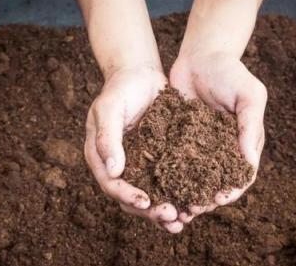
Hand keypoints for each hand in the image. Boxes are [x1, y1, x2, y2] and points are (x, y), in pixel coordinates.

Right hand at [84, 66, 183, 232]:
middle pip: (131, 197)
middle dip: (150, 210)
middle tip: (171, 216)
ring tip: (182, 221)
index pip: (112, 185)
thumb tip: (113, 171)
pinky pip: (167, 182)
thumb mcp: (110, 108)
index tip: (146, 202)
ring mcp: (140, 165)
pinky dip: (178, 195)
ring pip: (151, 195)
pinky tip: (193, 204)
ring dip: (165, 211)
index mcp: (102, 157)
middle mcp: (120, 166)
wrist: (140, 74)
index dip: (128, 196)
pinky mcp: (159, 160)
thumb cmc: (121, 89)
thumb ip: (107, 138)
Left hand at [169, 52, 266, 222]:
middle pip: (217, 183)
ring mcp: (200, 147)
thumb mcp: (249, 95)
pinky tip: (159, 187)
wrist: (200, 56)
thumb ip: (250, 126)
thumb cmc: (230, 73)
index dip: (233, 190)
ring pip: (194, 178)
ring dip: (187, 194)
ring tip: (175, 207)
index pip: (241, 175)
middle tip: (192, 210)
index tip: (220, 199)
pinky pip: (175, 163)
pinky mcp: (180, 141)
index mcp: (244, 143)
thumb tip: (249, 163)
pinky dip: (170, 177)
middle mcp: (223, 149)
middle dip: (206, 199)